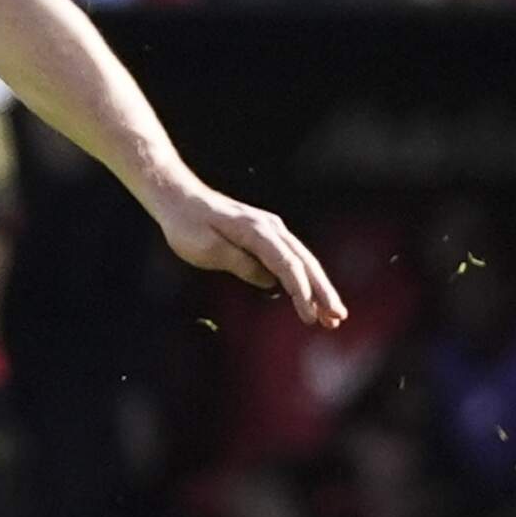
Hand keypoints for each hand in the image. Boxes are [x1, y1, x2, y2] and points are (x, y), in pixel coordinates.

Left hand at [141, 178, 348, 328]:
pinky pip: (291, 259)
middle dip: (323, 292)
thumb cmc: (186, 224)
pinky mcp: (265, 236)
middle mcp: (270, 227)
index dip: (301, 292)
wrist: (178, 198)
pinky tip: (311, 299)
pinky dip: (304, 279)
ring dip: (319, 289)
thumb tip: (270, 281)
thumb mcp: (206, 249)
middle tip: (338, 318)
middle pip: (305, 262)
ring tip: (332, 316)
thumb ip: (240, 264)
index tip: (309, 316)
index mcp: (256, 231)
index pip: (287, 265)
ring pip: (303, 261)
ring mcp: (270, 230)